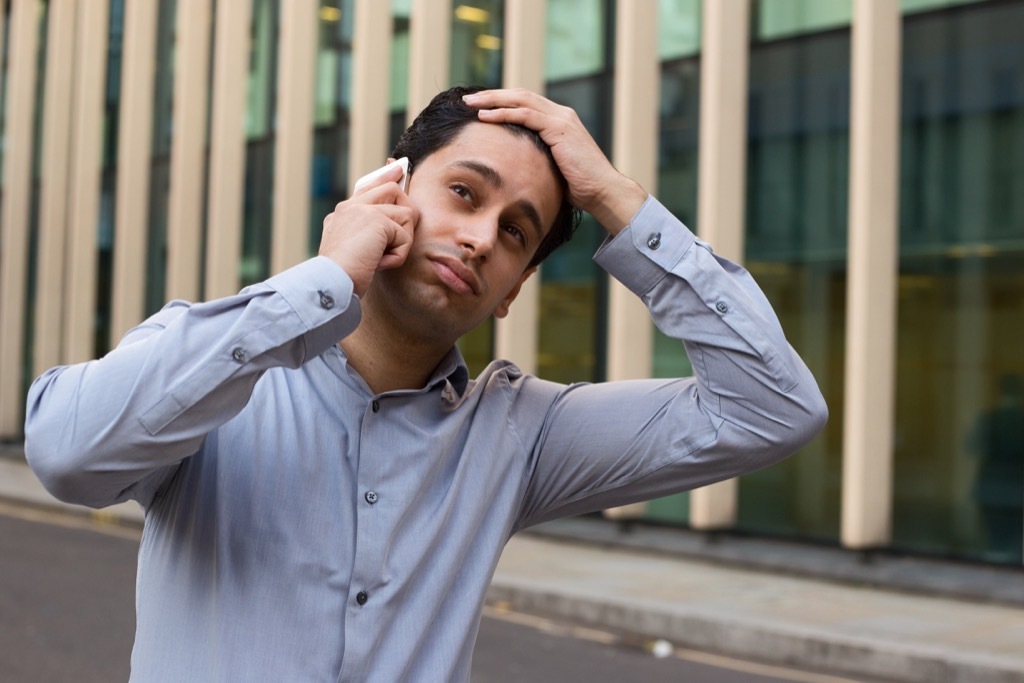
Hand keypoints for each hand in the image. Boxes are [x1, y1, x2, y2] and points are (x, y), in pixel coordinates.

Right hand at [319, 163, 417, 296]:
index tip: (397, 168)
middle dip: (406, 213)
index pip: (368, 187)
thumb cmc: (340, 276)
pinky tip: (379, 264)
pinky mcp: (377, 220)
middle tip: (400, 238)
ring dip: (401, 243)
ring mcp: (363, 210)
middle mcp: (351, 207)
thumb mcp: (351, 251)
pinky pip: (405, 236)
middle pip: (393, 190)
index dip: (385, 177)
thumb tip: (392, 228)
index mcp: (342, 213)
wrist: (329, 282)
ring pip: (406, 215)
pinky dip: (397, 256)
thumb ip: (366, 234)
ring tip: (380, 258)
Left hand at [462, 88, 647, 232]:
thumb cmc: (578, 188)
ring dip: (493, 101)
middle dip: (492, 96)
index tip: (478, 107)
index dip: (500, 102)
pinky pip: (526, 115)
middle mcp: (561, 114)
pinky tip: (485, 117)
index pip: (525, 103)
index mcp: (558, 121)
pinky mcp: (559, 128)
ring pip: (520, 100)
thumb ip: (536, 159)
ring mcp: (561, 119)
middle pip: (520, 95)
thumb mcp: (552, 168)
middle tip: (468, 100)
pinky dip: (504, 113)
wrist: (602, 192)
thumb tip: (514, 167)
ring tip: (470, 104)